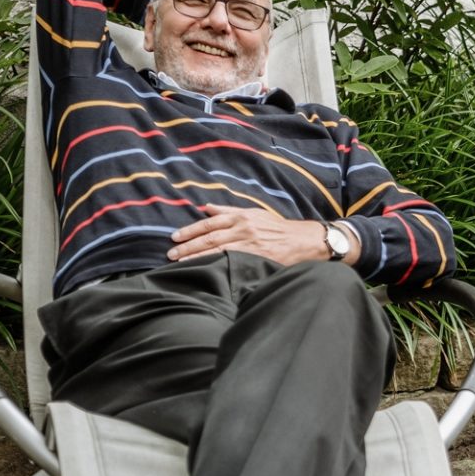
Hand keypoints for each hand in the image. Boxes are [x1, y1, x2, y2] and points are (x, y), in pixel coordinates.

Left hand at [168, 205, 335, 264]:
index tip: (174, 238)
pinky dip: (216, 263)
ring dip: (196, 256)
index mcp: (241, 216)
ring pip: (217, 249)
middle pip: (209, 236)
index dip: (190, 230)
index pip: (209, 222)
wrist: (304, 240)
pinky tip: (204, 268)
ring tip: (180, 262)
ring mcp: (250, 243)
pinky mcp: (257, 257)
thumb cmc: (278, 228)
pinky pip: (231, 260)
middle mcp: (244, 228)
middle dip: (188, 245)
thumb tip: (206, 207)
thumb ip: (229, 211)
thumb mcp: (255, 213)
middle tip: (170, 253)